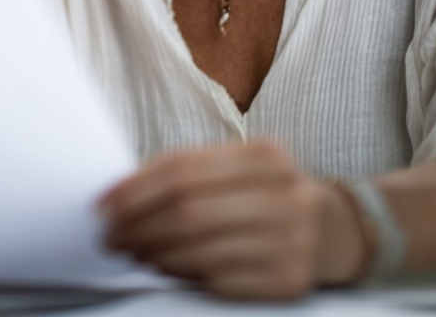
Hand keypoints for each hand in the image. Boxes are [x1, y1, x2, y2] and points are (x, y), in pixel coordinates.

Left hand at [99, 141, 367, 299]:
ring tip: (132, 251)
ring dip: (153, 252)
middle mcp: (284, 194)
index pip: (183, 169)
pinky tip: (164, 267)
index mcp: (266, 155)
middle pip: (188, 210)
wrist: (333, 231)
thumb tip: (119, 197)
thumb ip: (188, 174)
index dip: (134, 189)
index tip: (102, 205)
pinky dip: (181, 274)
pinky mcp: (288, 281)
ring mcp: (291, 239)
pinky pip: (219, 280)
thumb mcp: (239, 169)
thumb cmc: (265, 196)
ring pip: (199, 248)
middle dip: (137, 225)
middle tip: (110, 236)